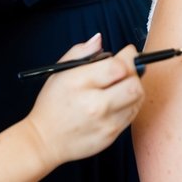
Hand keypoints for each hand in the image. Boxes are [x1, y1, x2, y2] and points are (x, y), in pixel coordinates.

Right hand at [23, 35, 144, 169]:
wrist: (43, 141)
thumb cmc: (52, 104)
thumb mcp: (59, 72)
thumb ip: (81, 52)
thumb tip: (99, 39)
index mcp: (79, 83)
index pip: (118, 67)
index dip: (127, 57)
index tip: (127, 53)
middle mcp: (94, 105)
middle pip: (134, 85)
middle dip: (133, 73)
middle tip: (126, 71)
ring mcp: (104, 123)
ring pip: (137, 99)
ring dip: (133, 89)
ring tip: (119, 87)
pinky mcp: (110, 136)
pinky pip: (132, 115)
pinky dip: (129, 105)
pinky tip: (116, 102)